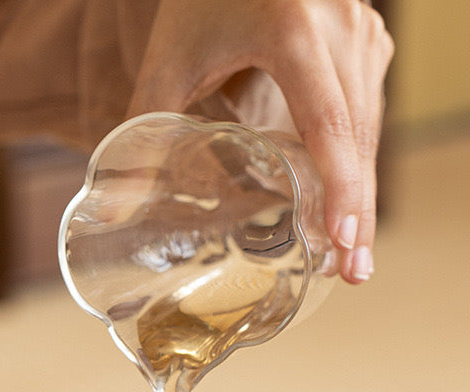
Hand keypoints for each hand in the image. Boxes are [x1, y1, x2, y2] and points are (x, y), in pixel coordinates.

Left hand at [127, 0, 393, 283]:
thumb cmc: (198, 0)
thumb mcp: (169, 61)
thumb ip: (141, 132)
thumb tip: (113, 212)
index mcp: (293, 31)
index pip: (328, 119)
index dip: (340, 184)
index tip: (341, 238)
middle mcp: (341, 29)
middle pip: (360, 133)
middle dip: (359, 207)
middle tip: (354, 271)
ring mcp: (362, 32)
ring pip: (372, 125)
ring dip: (364, 190)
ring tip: (352, 252)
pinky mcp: (365, 41)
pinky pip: (368, 109)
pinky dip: (358, 160)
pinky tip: (349, 203)